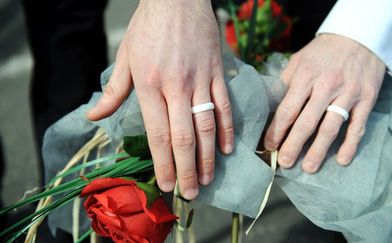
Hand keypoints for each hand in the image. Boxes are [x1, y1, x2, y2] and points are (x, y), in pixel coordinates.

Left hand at [86, 0, 233, 198]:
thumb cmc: (148, 27)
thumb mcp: (125, 56)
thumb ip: (113, 91)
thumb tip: (94, 116)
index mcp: (148, 85)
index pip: (157, 134)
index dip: (163, 163)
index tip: (167, 184)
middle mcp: (175, 87)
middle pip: (183, 137)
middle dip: (187, 169)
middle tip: (190, 193)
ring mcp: (199, 80)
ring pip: (206, 125)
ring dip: (208, 156)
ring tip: (209, 178)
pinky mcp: (216, 73)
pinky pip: (224, 105)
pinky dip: (226, 128)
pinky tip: (226, 148)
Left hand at [264, 33, 385, 172]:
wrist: (360, 36)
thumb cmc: (324, 52)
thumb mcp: (299, 60)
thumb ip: (286, 82)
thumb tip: (269, 105)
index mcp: (306, 76)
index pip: (288, 109)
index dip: (277, 130)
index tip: (269, 145)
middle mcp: (326, 86)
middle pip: (307, 122)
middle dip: (293, 145)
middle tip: (285, 163)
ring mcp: (348, 94)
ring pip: (331, 127)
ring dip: (319, 151)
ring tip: (308, 168)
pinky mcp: (366, 99)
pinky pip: (358, 126)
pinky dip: (350, 144)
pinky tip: (342, 160)